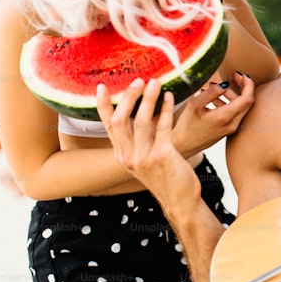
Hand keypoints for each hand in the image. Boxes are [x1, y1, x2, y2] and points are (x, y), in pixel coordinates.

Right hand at [96, 78, 201, 205]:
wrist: (179, 200)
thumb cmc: (166, 176)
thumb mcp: (144, 160)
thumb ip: (138, 141)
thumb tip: (142, 114)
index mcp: (122, 155)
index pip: (107, 126)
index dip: (103, 105)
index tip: (101, 86)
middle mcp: (128, 156)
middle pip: (120, 120)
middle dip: (128, 97)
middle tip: (138, 80)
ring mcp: (144, 157)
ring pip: (141, 121)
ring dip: (148, 99)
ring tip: (155, 82)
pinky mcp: (162, 156)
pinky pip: (162, 127)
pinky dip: (166, 109)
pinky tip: (169, 97)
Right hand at [170, 71, 255, 156]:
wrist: (182, 147)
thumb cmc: (186, 127)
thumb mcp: (194, 105)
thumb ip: (211, 92)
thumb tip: (226, 83)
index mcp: (225, 117)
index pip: (247, 98)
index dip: (247, 83)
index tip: (239, 74)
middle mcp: (232, 124)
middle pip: (247, 102)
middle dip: (242, 87)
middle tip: (233, 77)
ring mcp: (230, 128)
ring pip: (240, 107)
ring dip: (231, 95)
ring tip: (213, 87)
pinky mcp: (227, 130)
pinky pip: (234, 113)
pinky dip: (227, 103)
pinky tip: (213, 100)